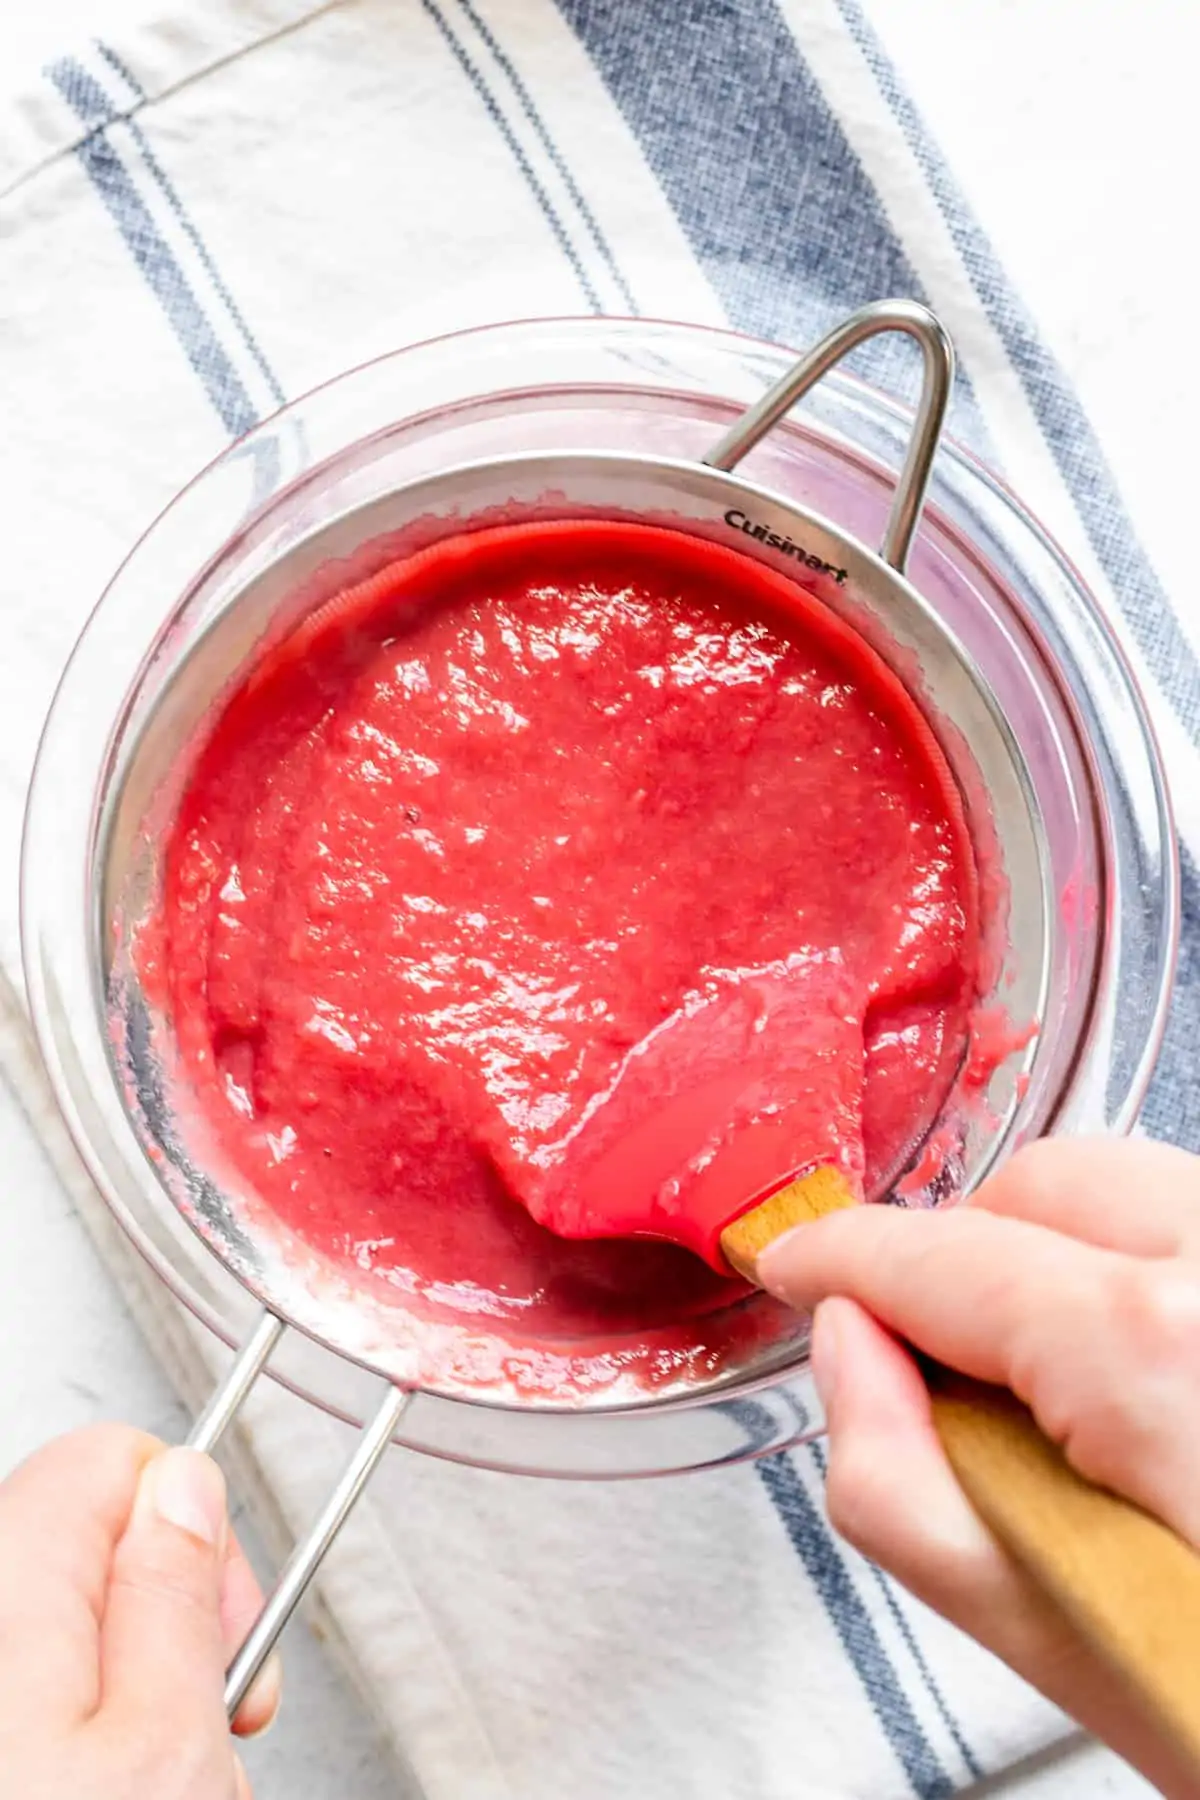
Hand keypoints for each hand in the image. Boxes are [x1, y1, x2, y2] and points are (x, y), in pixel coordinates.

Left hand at [0, 1425, 279, 1798]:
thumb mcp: (163, 1747)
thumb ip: (175, 1591)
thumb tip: (185, 1482)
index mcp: (7, 1586)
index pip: (113, 1458)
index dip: (196, 1530)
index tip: (225, 1622)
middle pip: (96, 1549)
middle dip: (174, 1627)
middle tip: (206, 1719)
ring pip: (75, 1638)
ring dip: (141, 1704)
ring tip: (162, 1785)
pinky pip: (38, 1701)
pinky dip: (88, 1747)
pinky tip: (116, 1793)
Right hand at [757, 1137, 1199, 1798]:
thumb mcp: (1061, 1645)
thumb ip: (902, 1486)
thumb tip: (852, 1351)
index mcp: (1158, 1352)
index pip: (942, 1255)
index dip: (843, 1257)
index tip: (803, 1266)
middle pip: (1039, 1183)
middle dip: (960, 1255)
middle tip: (938, 1369)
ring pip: (1133, 1185)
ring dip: (1060, 1257)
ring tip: (1066, 1396)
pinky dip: (1145, 1269)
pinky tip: (1148, 1385)